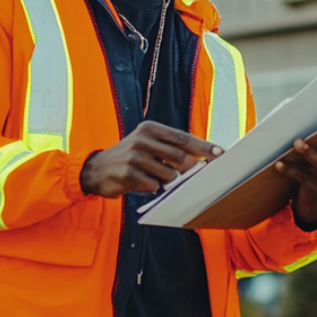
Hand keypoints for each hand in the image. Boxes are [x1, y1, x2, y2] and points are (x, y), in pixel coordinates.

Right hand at [80, 120, 223, 197]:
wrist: (96, 170)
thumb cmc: (130, 157)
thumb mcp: (148, 144)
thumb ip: (172, 148)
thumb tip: (201, 158)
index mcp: (150, 128)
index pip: (183, 138)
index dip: (204, 147)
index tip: (220, 153)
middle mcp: (142, 139)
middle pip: (180, 157)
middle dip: (187, 169)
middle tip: (187, 175)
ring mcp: (134, 157)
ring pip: (169, 174)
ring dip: (167, 181)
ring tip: (153, 176)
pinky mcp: (128, 175)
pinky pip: (154, 186)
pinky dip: (152, 187)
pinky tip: (141, 182)